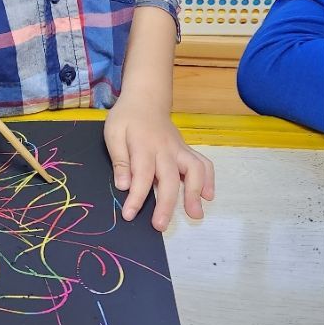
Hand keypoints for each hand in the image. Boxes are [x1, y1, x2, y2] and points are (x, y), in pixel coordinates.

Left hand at [104, 97, 214, 231]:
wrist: (146, 98)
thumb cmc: (126, 118)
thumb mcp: (113, 133)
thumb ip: (119, 159)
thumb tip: (123, 185)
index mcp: (143, 145)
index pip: (141, 175)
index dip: (136, 197)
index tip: (129, 215)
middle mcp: (165, 149)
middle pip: (170, 178)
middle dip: (167, 204)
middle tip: (160, 226)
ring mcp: (179, 149)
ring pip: (194, 169)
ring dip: (195, 192)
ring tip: (194, 214)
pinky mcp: (187, 150)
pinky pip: (203, 163)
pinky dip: (209, 179)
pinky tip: (208, 196)